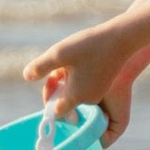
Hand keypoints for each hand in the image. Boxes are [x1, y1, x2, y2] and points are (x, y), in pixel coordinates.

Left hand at [23, 17, 143, 141]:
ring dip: (64, 80)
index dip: (48, 99)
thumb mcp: (59, 53)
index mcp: (76, 97)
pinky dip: (75, 75)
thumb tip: (27, 76)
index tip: (48, 82)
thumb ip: (40, 66)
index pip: (55, 112)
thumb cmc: (90, 45)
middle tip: (53, 70)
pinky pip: (83, 85)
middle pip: (63, 102)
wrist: (122, 37)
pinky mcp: (102, 84)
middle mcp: (87, 99)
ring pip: (72, 92)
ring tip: (64, 62)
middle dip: (55, 87)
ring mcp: (96, 92)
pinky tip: (74, 60)